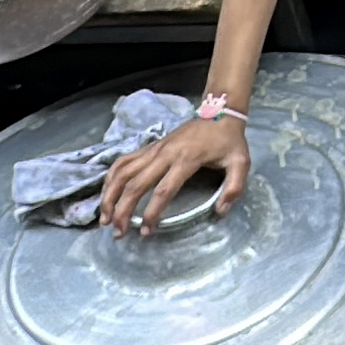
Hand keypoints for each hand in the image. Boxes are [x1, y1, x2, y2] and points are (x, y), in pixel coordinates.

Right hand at [98, 113, 249, 234]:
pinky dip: (111, 177)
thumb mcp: (241, 163)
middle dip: (123, 209)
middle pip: (136, 183)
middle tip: (117, 232)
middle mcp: (165, 154)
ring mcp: (154, 149)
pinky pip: (123, 161)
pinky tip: (106, 193)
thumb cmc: (229, 141)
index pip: (164, 190)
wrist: (219, 112)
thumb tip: (220, 211)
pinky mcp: (149, 147)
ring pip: (123, 171)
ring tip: (104, 217)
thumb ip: (234, 188)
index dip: (152, 212)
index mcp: (187, 159)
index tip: (146, 231)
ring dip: (110, 195)